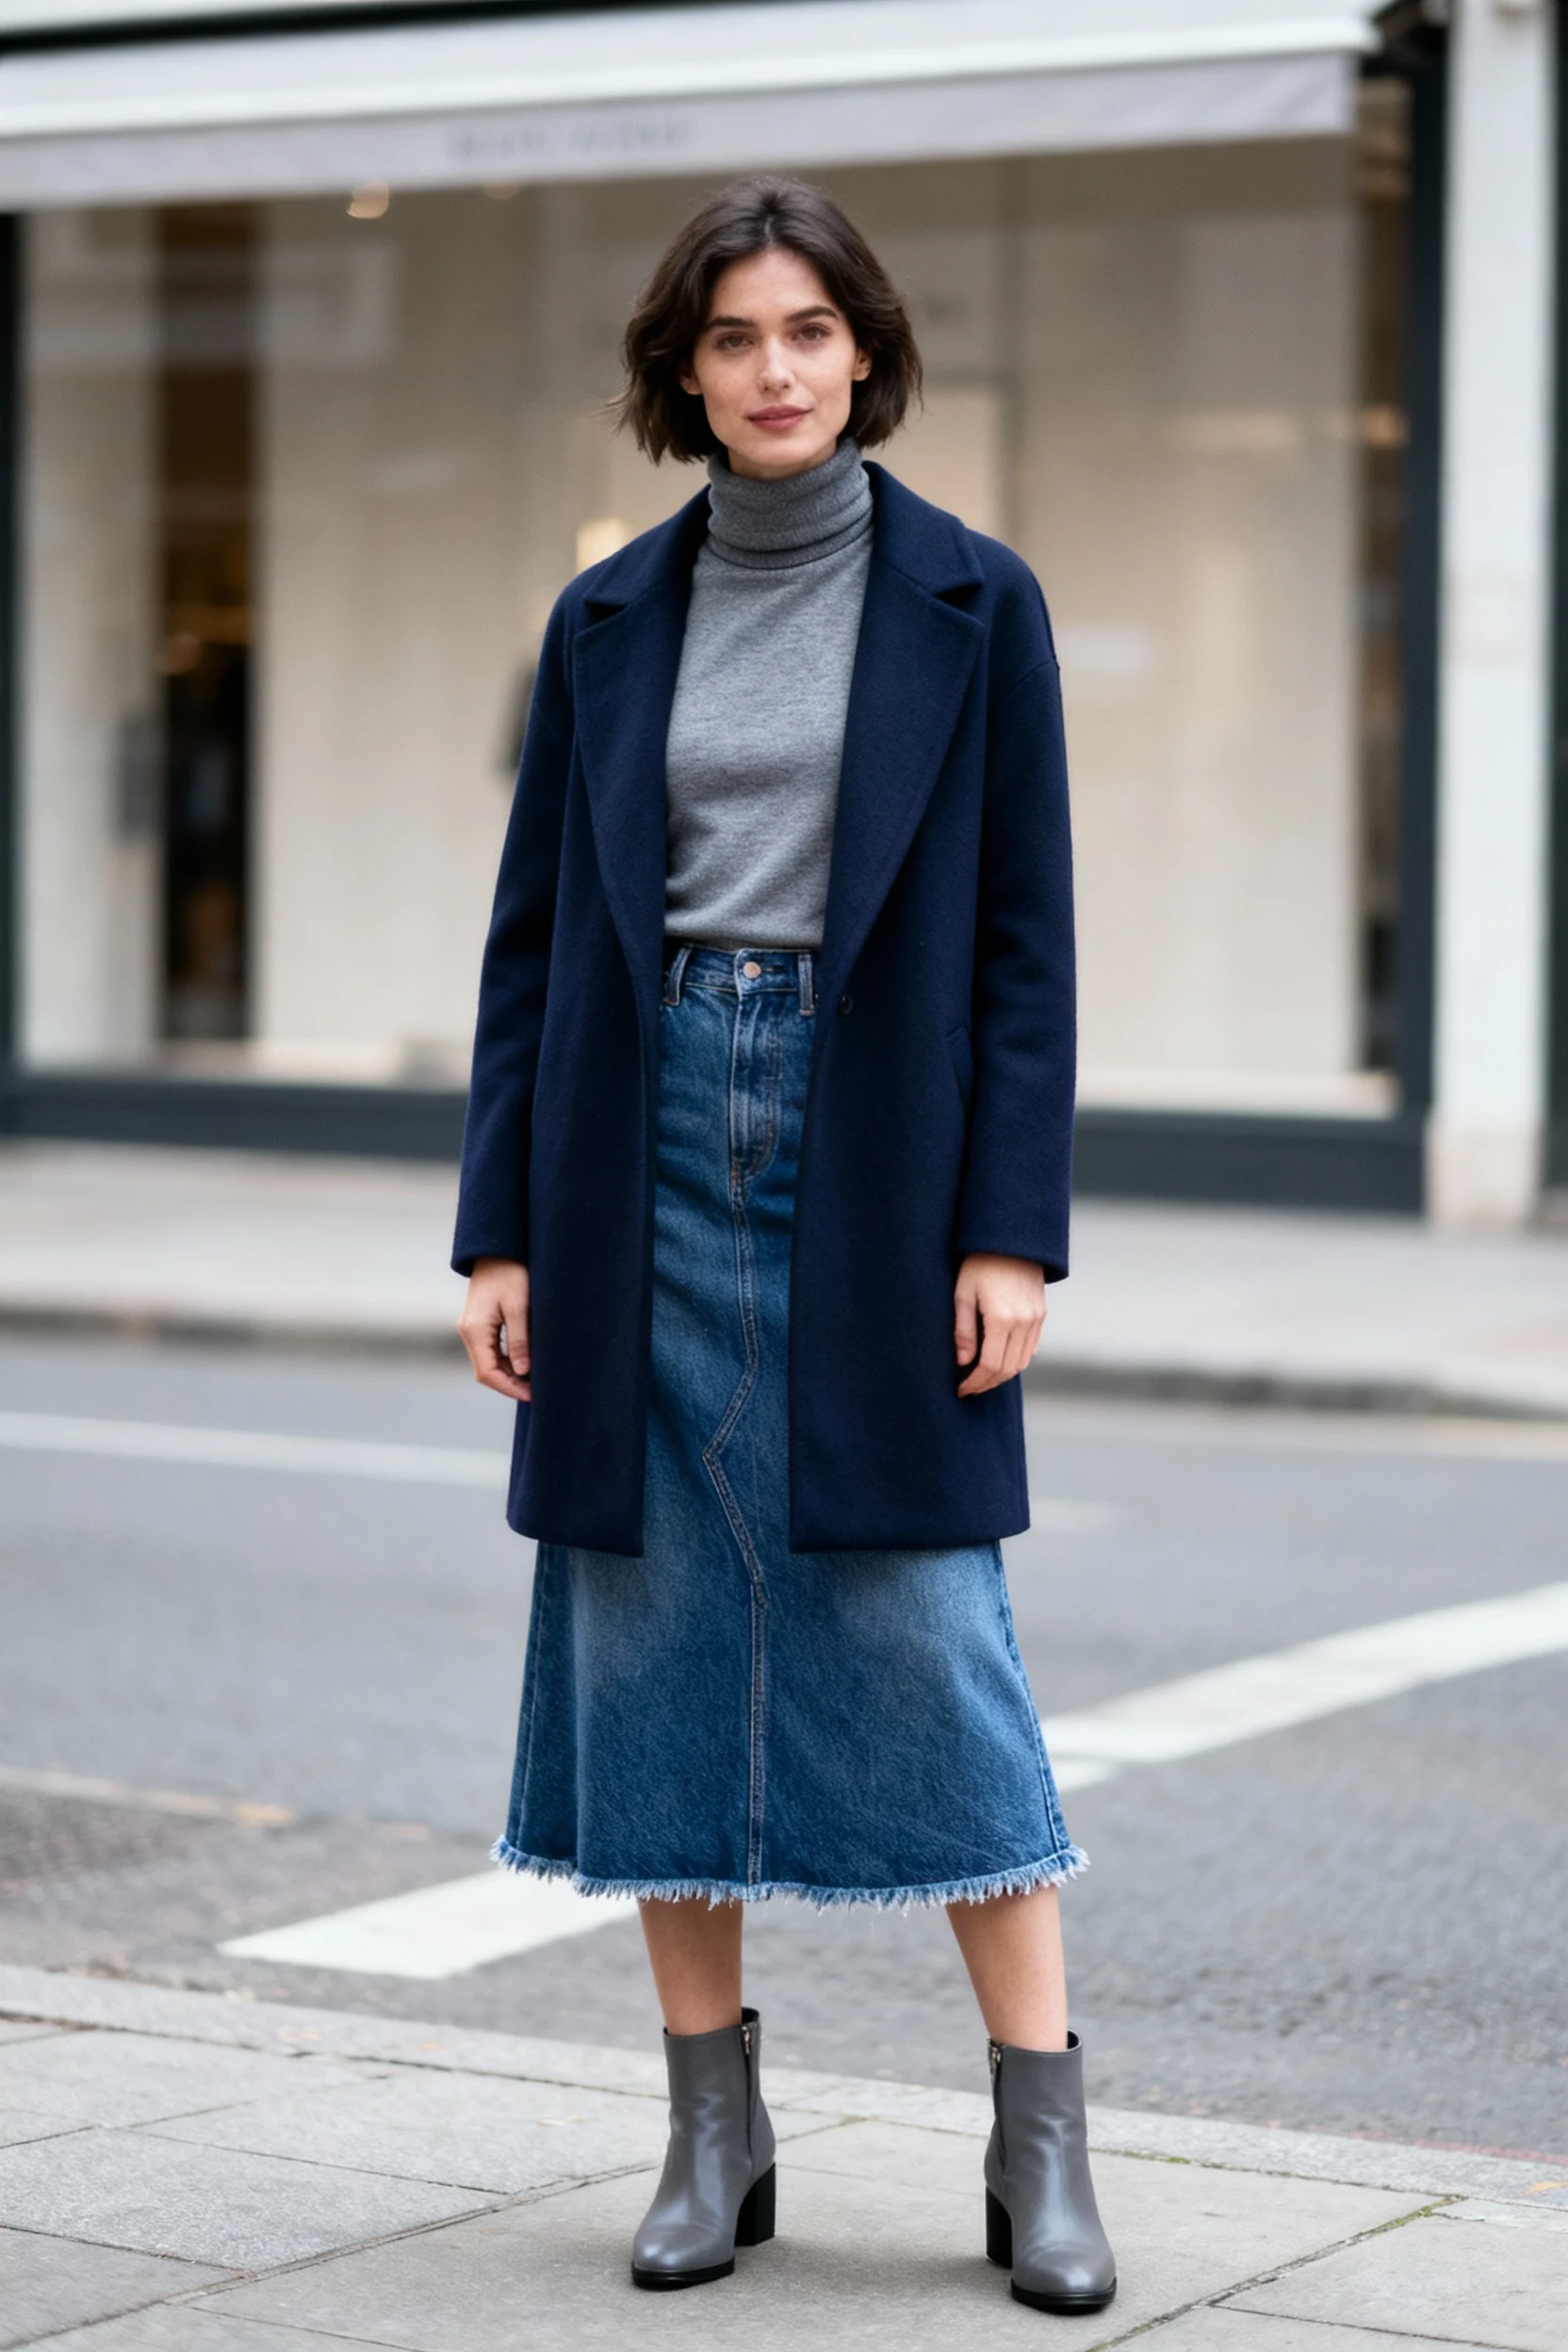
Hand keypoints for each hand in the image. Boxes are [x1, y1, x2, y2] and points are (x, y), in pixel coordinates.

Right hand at [459, 1257, 531, 1401]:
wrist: (497, 1249)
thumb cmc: (511, 1273)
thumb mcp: (519, 1306)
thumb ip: (520, 1340)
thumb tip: (523, 1371)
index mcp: (475, 1330)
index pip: (487, 1373)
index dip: (509, 1388)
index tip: (531, 1394)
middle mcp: (468, 1332)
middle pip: (485, 1371)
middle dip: (509, 1384)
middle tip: (536, 1391)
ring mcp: (471, 1328)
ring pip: (487, 1362)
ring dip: (508, 1374)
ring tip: (533, 1380)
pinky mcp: (478, 1323)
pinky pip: (489, 1350)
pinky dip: (505, 1361)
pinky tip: (524, 1363)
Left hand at [954, 1253, 1045, 1396]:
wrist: (1012, 1239)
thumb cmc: (980, 1263)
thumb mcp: (963, 1294)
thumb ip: (963, 1331)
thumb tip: (963, 1363)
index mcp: (1002, 1319)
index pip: (990, 1365)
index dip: (975, 1382)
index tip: (961, 1389)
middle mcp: (1024, 1322)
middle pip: (1008, 1369)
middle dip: (988, 1384)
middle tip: (970, 1388)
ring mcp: (1036, 1319)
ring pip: (1022, 1361)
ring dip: (1003, 1374)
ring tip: (982, 1377)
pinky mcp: (1041, 1314)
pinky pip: (1031, 1347)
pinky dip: (1016, 1360)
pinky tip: (1000, 1359)